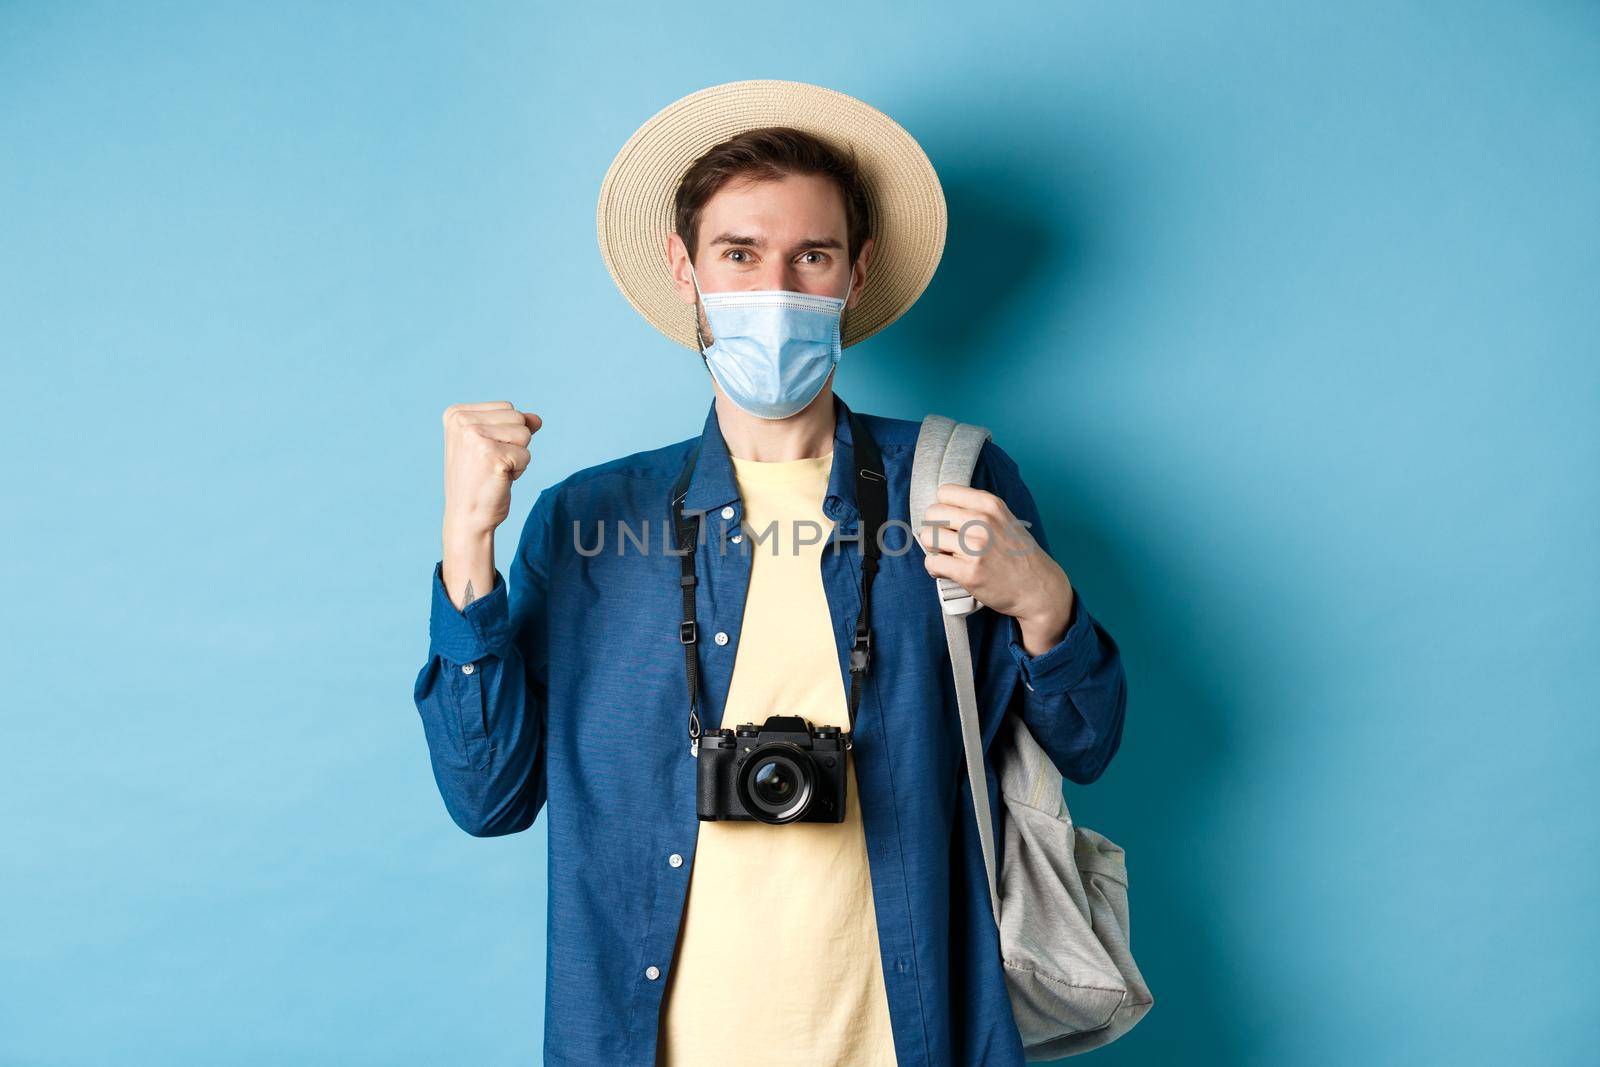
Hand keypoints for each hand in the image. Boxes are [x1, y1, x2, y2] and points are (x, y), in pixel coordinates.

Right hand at [441, 401, 541, 537]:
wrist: (466, 516)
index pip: (506, 407)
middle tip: (490, 463)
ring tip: (495, 470)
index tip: (483, 453)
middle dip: (514, 443)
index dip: (504, 433)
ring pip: (525, 433)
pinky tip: (498, 479)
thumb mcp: (492, 444)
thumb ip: (513, 425)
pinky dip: (519, 470)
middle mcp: (462, 421)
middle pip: (517, 417)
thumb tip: (537, 419)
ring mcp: (475, 437)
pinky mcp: (492, 455)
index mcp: (456, 414)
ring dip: (518, 456)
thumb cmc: (479, 480)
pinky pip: (526, 455)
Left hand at [918, 483, 1074, 654]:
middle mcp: (982, 522)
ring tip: (947, 557)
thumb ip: (977, 509)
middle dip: (935, 528)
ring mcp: (975, 547)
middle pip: (932, 513)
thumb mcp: (1005, 519)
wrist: (1038, 588)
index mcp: (990, 505)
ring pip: (928, 537)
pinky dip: (935, 569)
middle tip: (947, 543)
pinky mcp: (968, 572)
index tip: (951, 523)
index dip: (943, 509)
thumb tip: (941, 506)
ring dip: (933, 549)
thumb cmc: (1018, 554)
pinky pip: (932, 562)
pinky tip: (948, 571)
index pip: (944, 492)